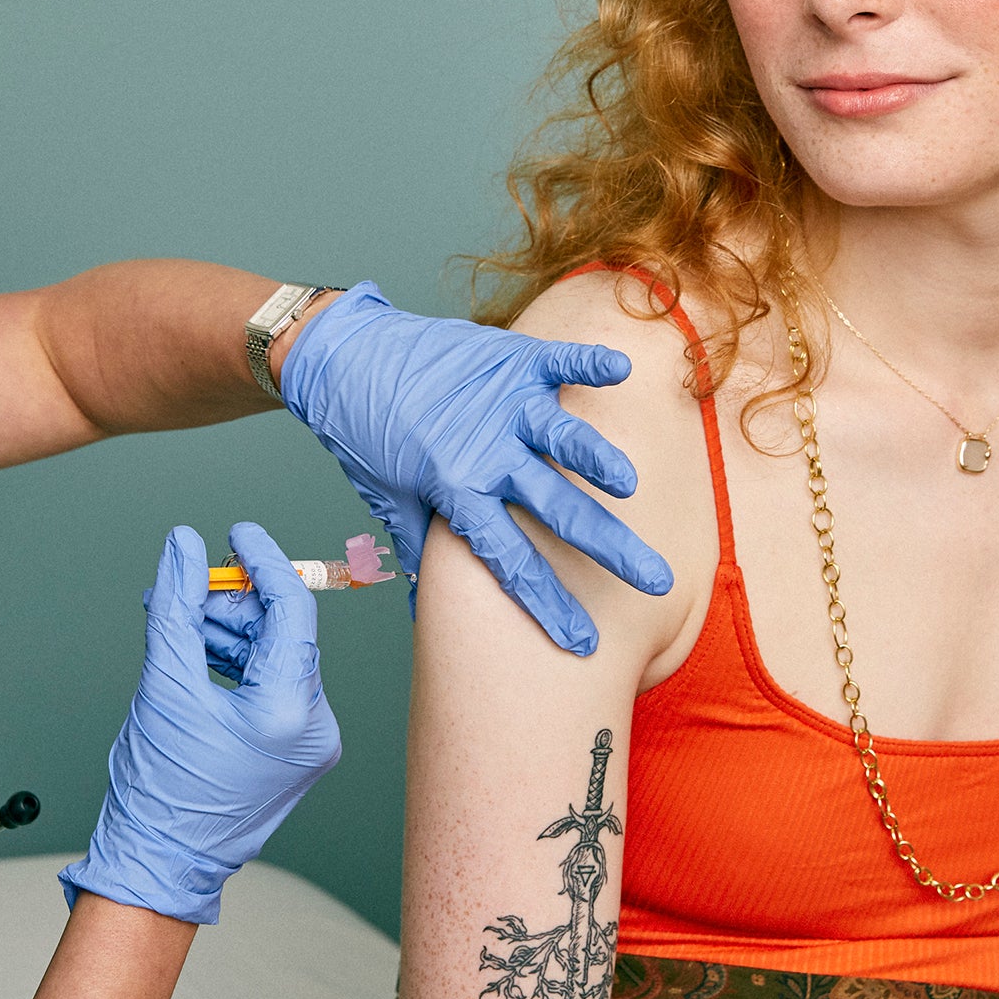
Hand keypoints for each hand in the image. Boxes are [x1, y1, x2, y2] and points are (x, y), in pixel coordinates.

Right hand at [58, 524, 339, 923]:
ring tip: (180, 620)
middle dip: (233, 604)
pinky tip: (197, 649)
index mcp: (290, 713)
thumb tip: (184, 543)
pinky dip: (236, 663)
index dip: (263, 562)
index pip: (291, 610)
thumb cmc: (160, 788)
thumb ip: (177, 605)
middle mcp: (314, 727)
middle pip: (282, 633)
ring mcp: (308, 742)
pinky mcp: (295, 751)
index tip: (237, 533)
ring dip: (229, 632)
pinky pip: (271, 685)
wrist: (157, 866)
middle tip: (187, 587)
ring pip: (274, 657)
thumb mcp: (165, 682)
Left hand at [281, 281, 671, 655]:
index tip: (583, 643)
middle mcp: (486, 452)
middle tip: (654, 579)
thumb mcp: (389, 496)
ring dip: (596, 461)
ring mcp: (501, 403)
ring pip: (561, 437)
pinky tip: (621, 368)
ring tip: (629, 484)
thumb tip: (423, 610)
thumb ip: (418, 546)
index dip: (547, 604)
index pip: (510, 560)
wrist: (344, 356)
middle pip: (554, 508)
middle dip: (608, 547)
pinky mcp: (508, 360)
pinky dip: (588, 363)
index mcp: (457, 492)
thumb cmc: (366, 431)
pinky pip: (557, 361)